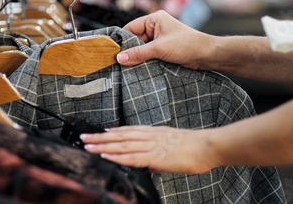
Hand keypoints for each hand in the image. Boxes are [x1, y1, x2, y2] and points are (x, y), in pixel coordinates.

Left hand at [81, 126, 216, 174]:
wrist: (207, 146)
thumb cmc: (195, 146)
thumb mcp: (174, 144)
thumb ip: (159, 152)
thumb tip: (150, 163)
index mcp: (155, 132)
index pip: (129, 130)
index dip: (113, 132)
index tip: (100, 132)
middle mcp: (150, 136)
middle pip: (120, 136)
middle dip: (100, 137)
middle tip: (84, 138)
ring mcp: (151, 145)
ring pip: (122, 144)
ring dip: (103, 145)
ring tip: (88, 146)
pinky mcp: (155, 156)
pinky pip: (132, 156)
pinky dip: (117, 155)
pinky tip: (106, 155)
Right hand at [116, 10, 214, 69]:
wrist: (207, 55)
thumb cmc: (187, 45)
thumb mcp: (160, 49)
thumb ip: (139, 53)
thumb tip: (119, 58)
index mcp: (154, 19)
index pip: (131, 28)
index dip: (122, 40)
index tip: (112, 52)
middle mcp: (155, 27)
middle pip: (135, 39)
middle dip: (129, 51)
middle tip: (118, 63)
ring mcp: (159, 39)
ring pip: (141, 49)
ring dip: (137, 57)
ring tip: (127, 68)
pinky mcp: (163, 50)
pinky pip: (148, 55)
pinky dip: (144, 61)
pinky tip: (138, 69)